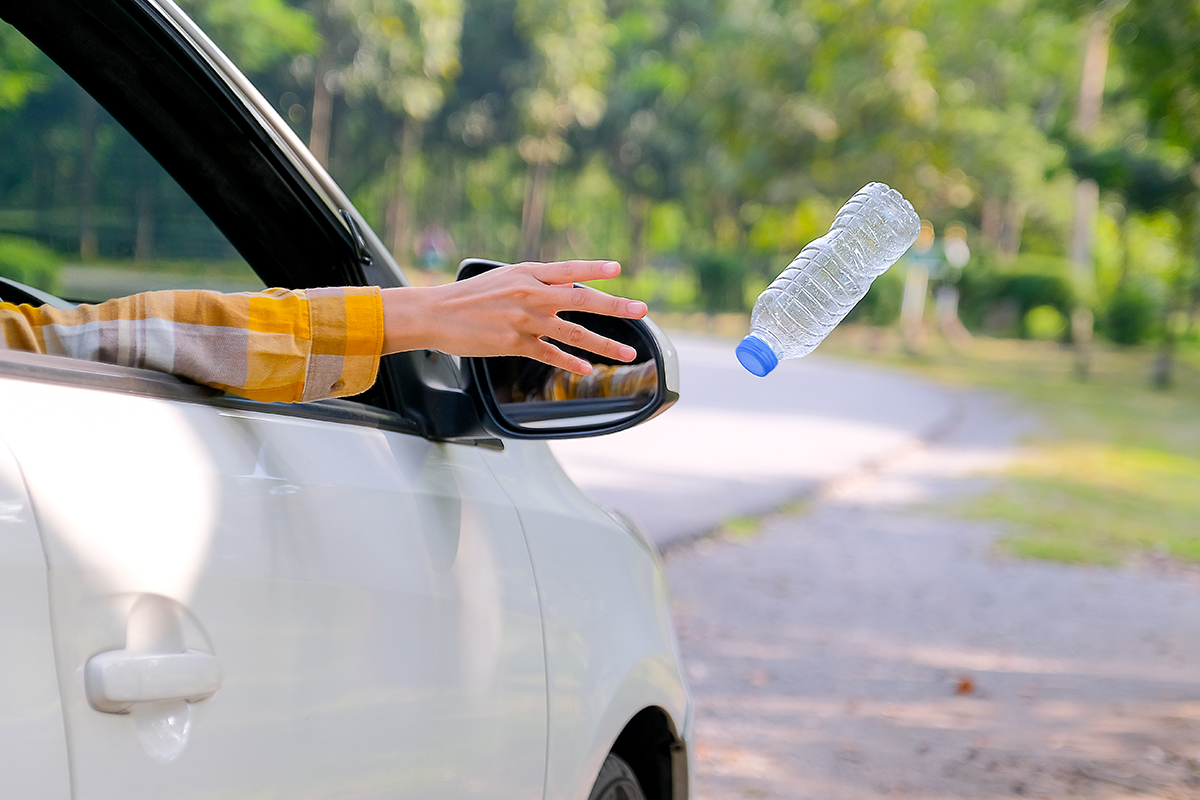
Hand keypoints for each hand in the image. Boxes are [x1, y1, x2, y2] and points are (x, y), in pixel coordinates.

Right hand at [380, 260, 648, 374]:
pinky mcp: (515, 343)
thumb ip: (534, 282)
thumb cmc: (468, 297)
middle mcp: (530, 295)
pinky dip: (571, 362)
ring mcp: (525, 320)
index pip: (568, 269)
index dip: (594, 269)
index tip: (618, 270)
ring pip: (574, 333)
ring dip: (604, 344)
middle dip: (616, 306)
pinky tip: (587, 368)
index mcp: (527, 273)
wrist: (435, 313)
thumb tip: (562, 287)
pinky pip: (551, 354)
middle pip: (582, 300)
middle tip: (641, 310)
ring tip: (627, 354)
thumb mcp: (503, 278)